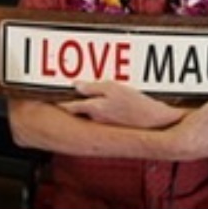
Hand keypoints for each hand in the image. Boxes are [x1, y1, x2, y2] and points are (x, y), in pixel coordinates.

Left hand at [58, 81, 183, 128]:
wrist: (156, 123)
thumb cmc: (138, 105)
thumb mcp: (115, 88)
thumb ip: (93, 87)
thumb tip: (75, 85)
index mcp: (94, 109)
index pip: (68, 105)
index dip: (59, 99)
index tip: (50, 93)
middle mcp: (96, 119)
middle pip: (76, 109)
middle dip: (69, 102)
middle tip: (64, 92)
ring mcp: (105, 123)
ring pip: (89, 111)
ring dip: (85, 103)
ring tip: (85, 93)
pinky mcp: (115, 123)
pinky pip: (102, 114)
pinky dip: (99, 108)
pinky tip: (106, 101)